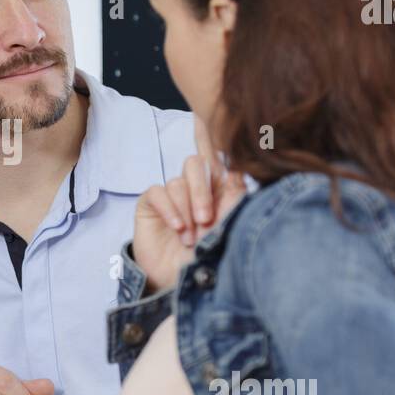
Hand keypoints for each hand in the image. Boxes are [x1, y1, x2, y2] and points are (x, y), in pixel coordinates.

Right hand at [132, 120, 245, 293]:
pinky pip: (159, 192)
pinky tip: (177, 228)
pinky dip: (170, 209)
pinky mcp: (152, 204)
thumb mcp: (231, 223)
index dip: (209, 133)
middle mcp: (194, 187)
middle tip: (207, 219)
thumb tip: (242, 163)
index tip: (205, 114)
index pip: (214, 154)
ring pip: (178, 180)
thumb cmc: (211, 255)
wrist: (183, 281)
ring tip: (191, 236)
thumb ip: (236, 193)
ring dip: (187, 210)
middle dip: (202, 191)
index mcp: (218, 188)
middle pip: (196, 164)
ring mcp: (172, 195)